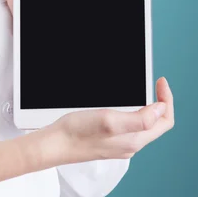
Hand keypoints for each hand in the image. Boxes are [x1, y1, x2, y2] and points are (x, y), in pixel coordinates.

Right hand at [25, 77, 173, 169]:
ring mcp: (121, 143)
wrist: (56, 144)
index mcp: (135, 140)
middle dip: (160, 101)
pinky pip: (132, 126)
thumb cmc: (78, 133)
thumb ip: (140, 118)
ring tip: (145, 90)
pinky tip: (127, 103)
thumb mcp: (110, 121)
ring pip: (146, 125)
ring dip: (149, 106)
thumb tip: (161, 108)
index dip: (167, 99)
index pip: (165, 121)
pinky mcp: (110, 141)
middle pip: (158, 123)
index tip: (160, 80)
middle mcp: (131, 144)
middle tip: (155, 82)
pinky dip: (136, 111)